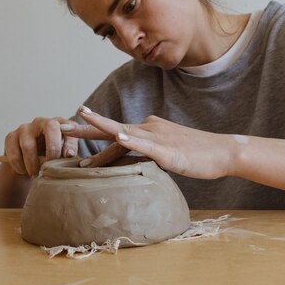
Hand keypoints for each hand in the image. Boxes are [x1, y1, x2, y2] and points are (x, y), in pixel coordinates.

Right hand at [4, 117, 78, 176]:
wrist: (29, 160)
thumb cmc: (51, 154)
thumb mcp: (64, 152)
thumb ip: (70, 150)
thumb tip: (69, 154)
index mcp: (59, 123)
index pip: (69, 125)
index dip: (71, 138)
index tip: (69, 155)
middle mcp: (42, 121)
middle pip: (50, 126)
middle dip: (53, 149)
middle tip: (50, 166)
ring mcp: (25, 128)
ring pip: (29, 145)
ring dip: (33, 164)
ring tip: (36, 174)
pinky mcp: (11, 136)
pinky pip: (14, 153)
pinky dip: (19, 166)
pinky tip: (24, 171)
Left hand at [70, 107, 235, 178]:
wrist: (222, 151)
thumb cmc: (196, 155)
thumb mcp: (166, 154)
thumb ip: (149, 154)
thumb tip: (133, 165)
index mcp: (147, 130)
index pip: (115, 131)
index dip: (93, 131)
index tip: (71, 130)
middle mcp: (149, 128)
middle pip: (112, 128)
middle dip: (85, 127)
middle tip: (61, 126)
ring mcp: (158, 137)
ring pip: (124, 132)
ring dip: (101, 127)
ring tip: (80, 120)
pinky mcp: (168, 150)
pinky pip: (146, 145)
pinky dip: (131, 140)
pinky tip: (118, 137)